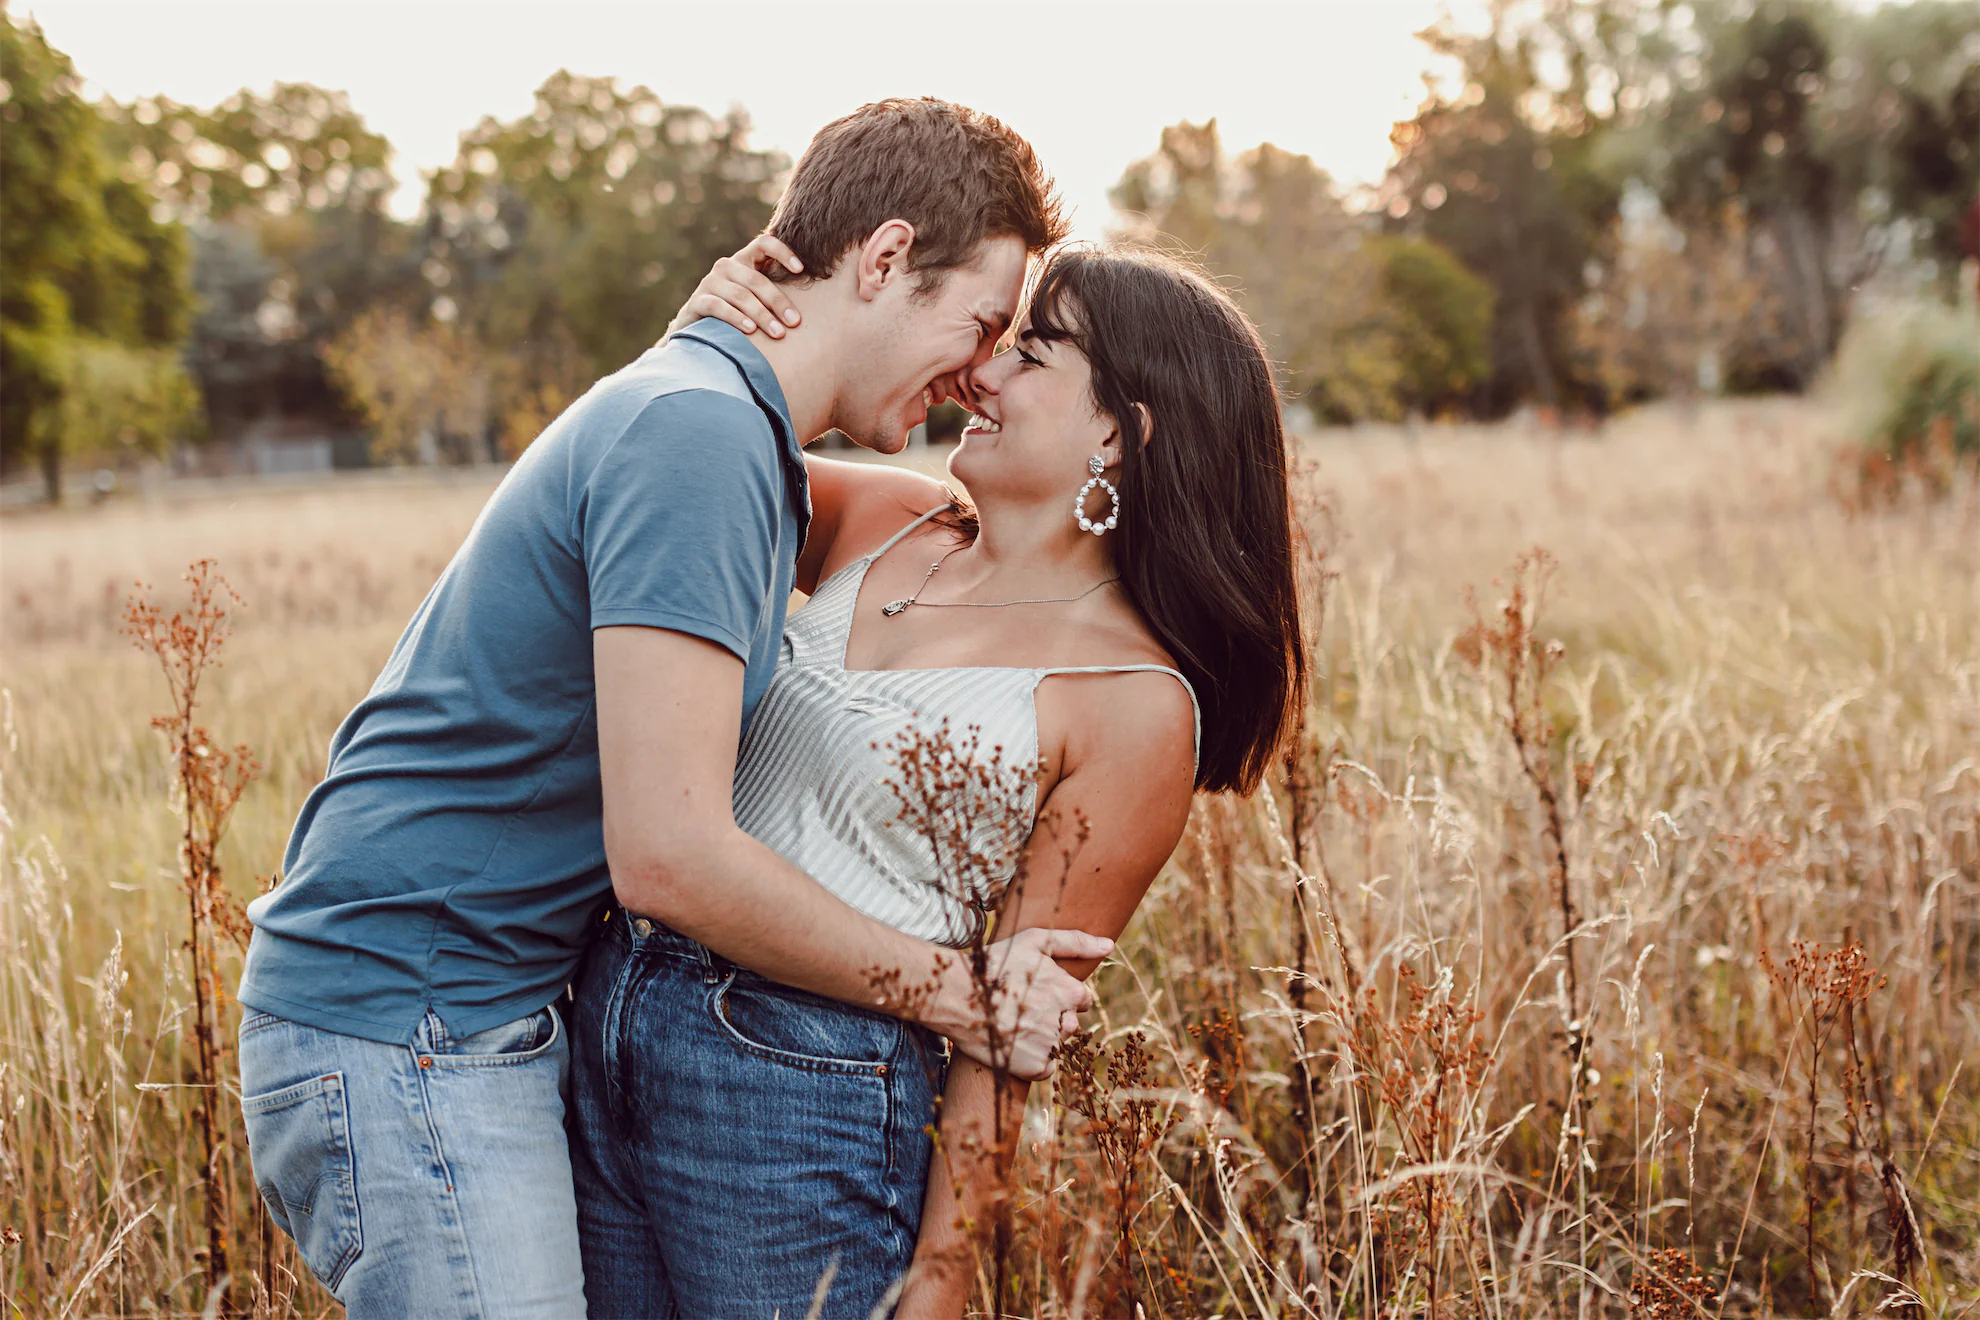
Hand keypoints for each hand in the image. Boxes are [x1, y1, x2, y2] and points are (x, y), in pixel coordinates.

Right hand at [663, 233, 804, 339]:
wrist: (698, 327)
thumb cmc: (739, 312)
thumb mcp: (756, 297)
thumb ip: (775, 292)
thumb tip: (816, 303)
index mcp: (744, 260)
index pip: (764, 243)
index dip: (782, 252)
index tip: (800, 269)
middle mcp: (726, 266)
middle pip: (756, 279)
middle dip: (778, 302)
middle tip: (794, 322)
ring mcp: (710, 282)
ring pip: (740, 296)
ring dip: (762, 316)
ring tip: (778, 334)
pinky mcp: (698, 301)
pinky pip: (719, 308)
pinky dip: (736, 319)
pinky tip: (750, 331)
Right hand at [927, 927, 1111, 1079]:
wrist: (957, 996)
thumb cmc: (995, 964)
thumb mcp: (1034, 941)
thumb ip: (1075, 942)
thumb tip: (1109, 945)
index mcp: (1069, 991)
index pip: (1081, 1000)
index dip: (1059, 995)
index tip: (1036, 992)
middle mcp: (1064, 1020)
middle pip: (1070, 1024)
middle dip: (1052, 1018)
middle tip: (1021, 1009)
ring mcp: (1049, 1046)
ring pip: (1058, 1045)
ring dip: (1042, 1039)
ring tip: (1014, 1025)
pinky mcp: (1033, 1067)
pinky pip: (1046, 1068)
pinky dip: (1033, 1060)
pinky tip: (1013, 1043)